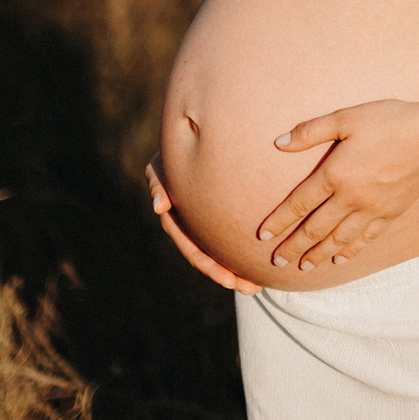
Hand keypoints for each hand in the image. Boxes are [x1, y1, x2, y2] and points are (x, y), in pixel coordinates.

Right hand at [145, 153, 260, 295]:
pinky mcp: (218, 206)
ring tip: (258, 284)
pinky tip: (261, 254)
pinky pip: (230, 227)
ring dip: (236, 266)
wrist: (191, 131)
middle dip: (227, 273)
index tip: (228, 280)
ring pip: (219, 245)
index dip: (207, 264)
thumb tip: (159, 208)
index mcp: (174, 213)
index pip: (190, 244)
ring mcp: (200, 214)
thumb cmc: (174, 144)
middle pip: (207, 253)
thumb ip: (158, 181)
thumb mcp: (161, 162)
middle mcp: (187, 218)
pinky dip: (241, 242)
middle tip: (251, 289)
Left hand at [259, 97, 418, 273]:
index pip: (298, 204)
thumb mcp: (346, 117)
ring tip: (302, 266)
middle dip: (293, 246)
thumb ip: (310, 131)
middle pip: (314, 229)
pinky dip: (349, 252)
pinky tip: (339, 259)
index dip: (278, 221)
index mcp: (335, 174)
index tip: (262, 236)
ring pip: (337, 239)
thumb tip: (278, 143)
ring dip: (317, 255)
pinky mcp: (390, 215)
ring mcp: (371, 210)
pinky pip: (364, 240)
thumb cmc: (389, 120)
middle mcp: (350, 198)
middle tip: (277, 261)